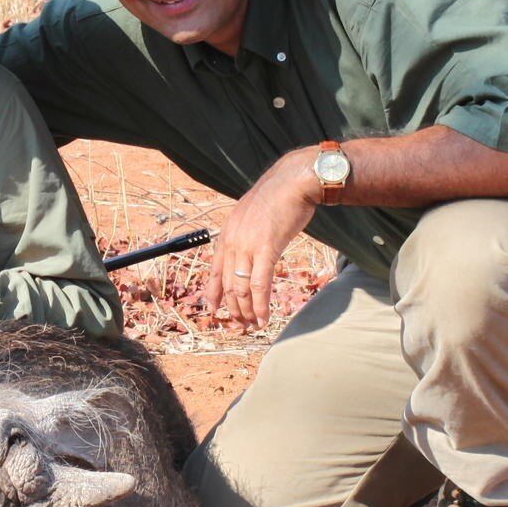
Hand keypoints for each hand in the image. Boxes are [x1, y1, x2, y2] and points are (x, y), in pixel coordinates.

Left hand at [202, 150, 319, 327]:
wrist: (294, 181)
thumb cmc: (278, 198)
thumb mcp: (253, 216)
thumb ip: (247, 233)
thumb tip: (250, 249)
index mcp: (227, 234)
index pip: (215, 270)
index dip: (214, 293)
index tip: (214, 309)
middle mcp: (232, 241)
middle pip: (228, 284)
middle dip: (233, 308)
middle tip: (241, 324)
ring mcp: (247, 245)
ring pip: (241, 288)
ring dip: (246, 311)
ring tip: (253, 325)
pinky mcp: (267, 249)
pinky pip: (260, 284)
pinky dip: (260, 305)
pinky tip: (263, 317)